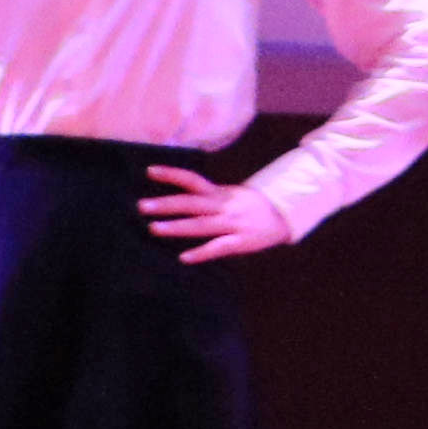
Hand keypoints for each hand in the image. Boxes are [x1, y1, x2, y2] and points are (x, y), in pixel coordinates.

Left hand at [144, 166, 299, 261]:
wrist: (286, 217)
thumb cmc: (252, 207)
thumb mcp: (232, 196)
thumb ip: (208, 197)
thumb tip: (180, 196)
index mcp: (221, 194)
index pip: (193, 180)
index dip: (172, 175)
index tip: (149, 171)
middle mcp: (224, 206)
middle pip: (191, 203)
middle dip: (166, 204)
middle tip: (141, 206)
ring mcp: (232, 224)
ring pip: (201, 225)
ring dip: (177, 227)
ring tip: (154, 228)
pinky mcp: (241, 242)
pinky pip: (218, 247)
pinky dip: (201, 253)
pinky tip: (184, 258)